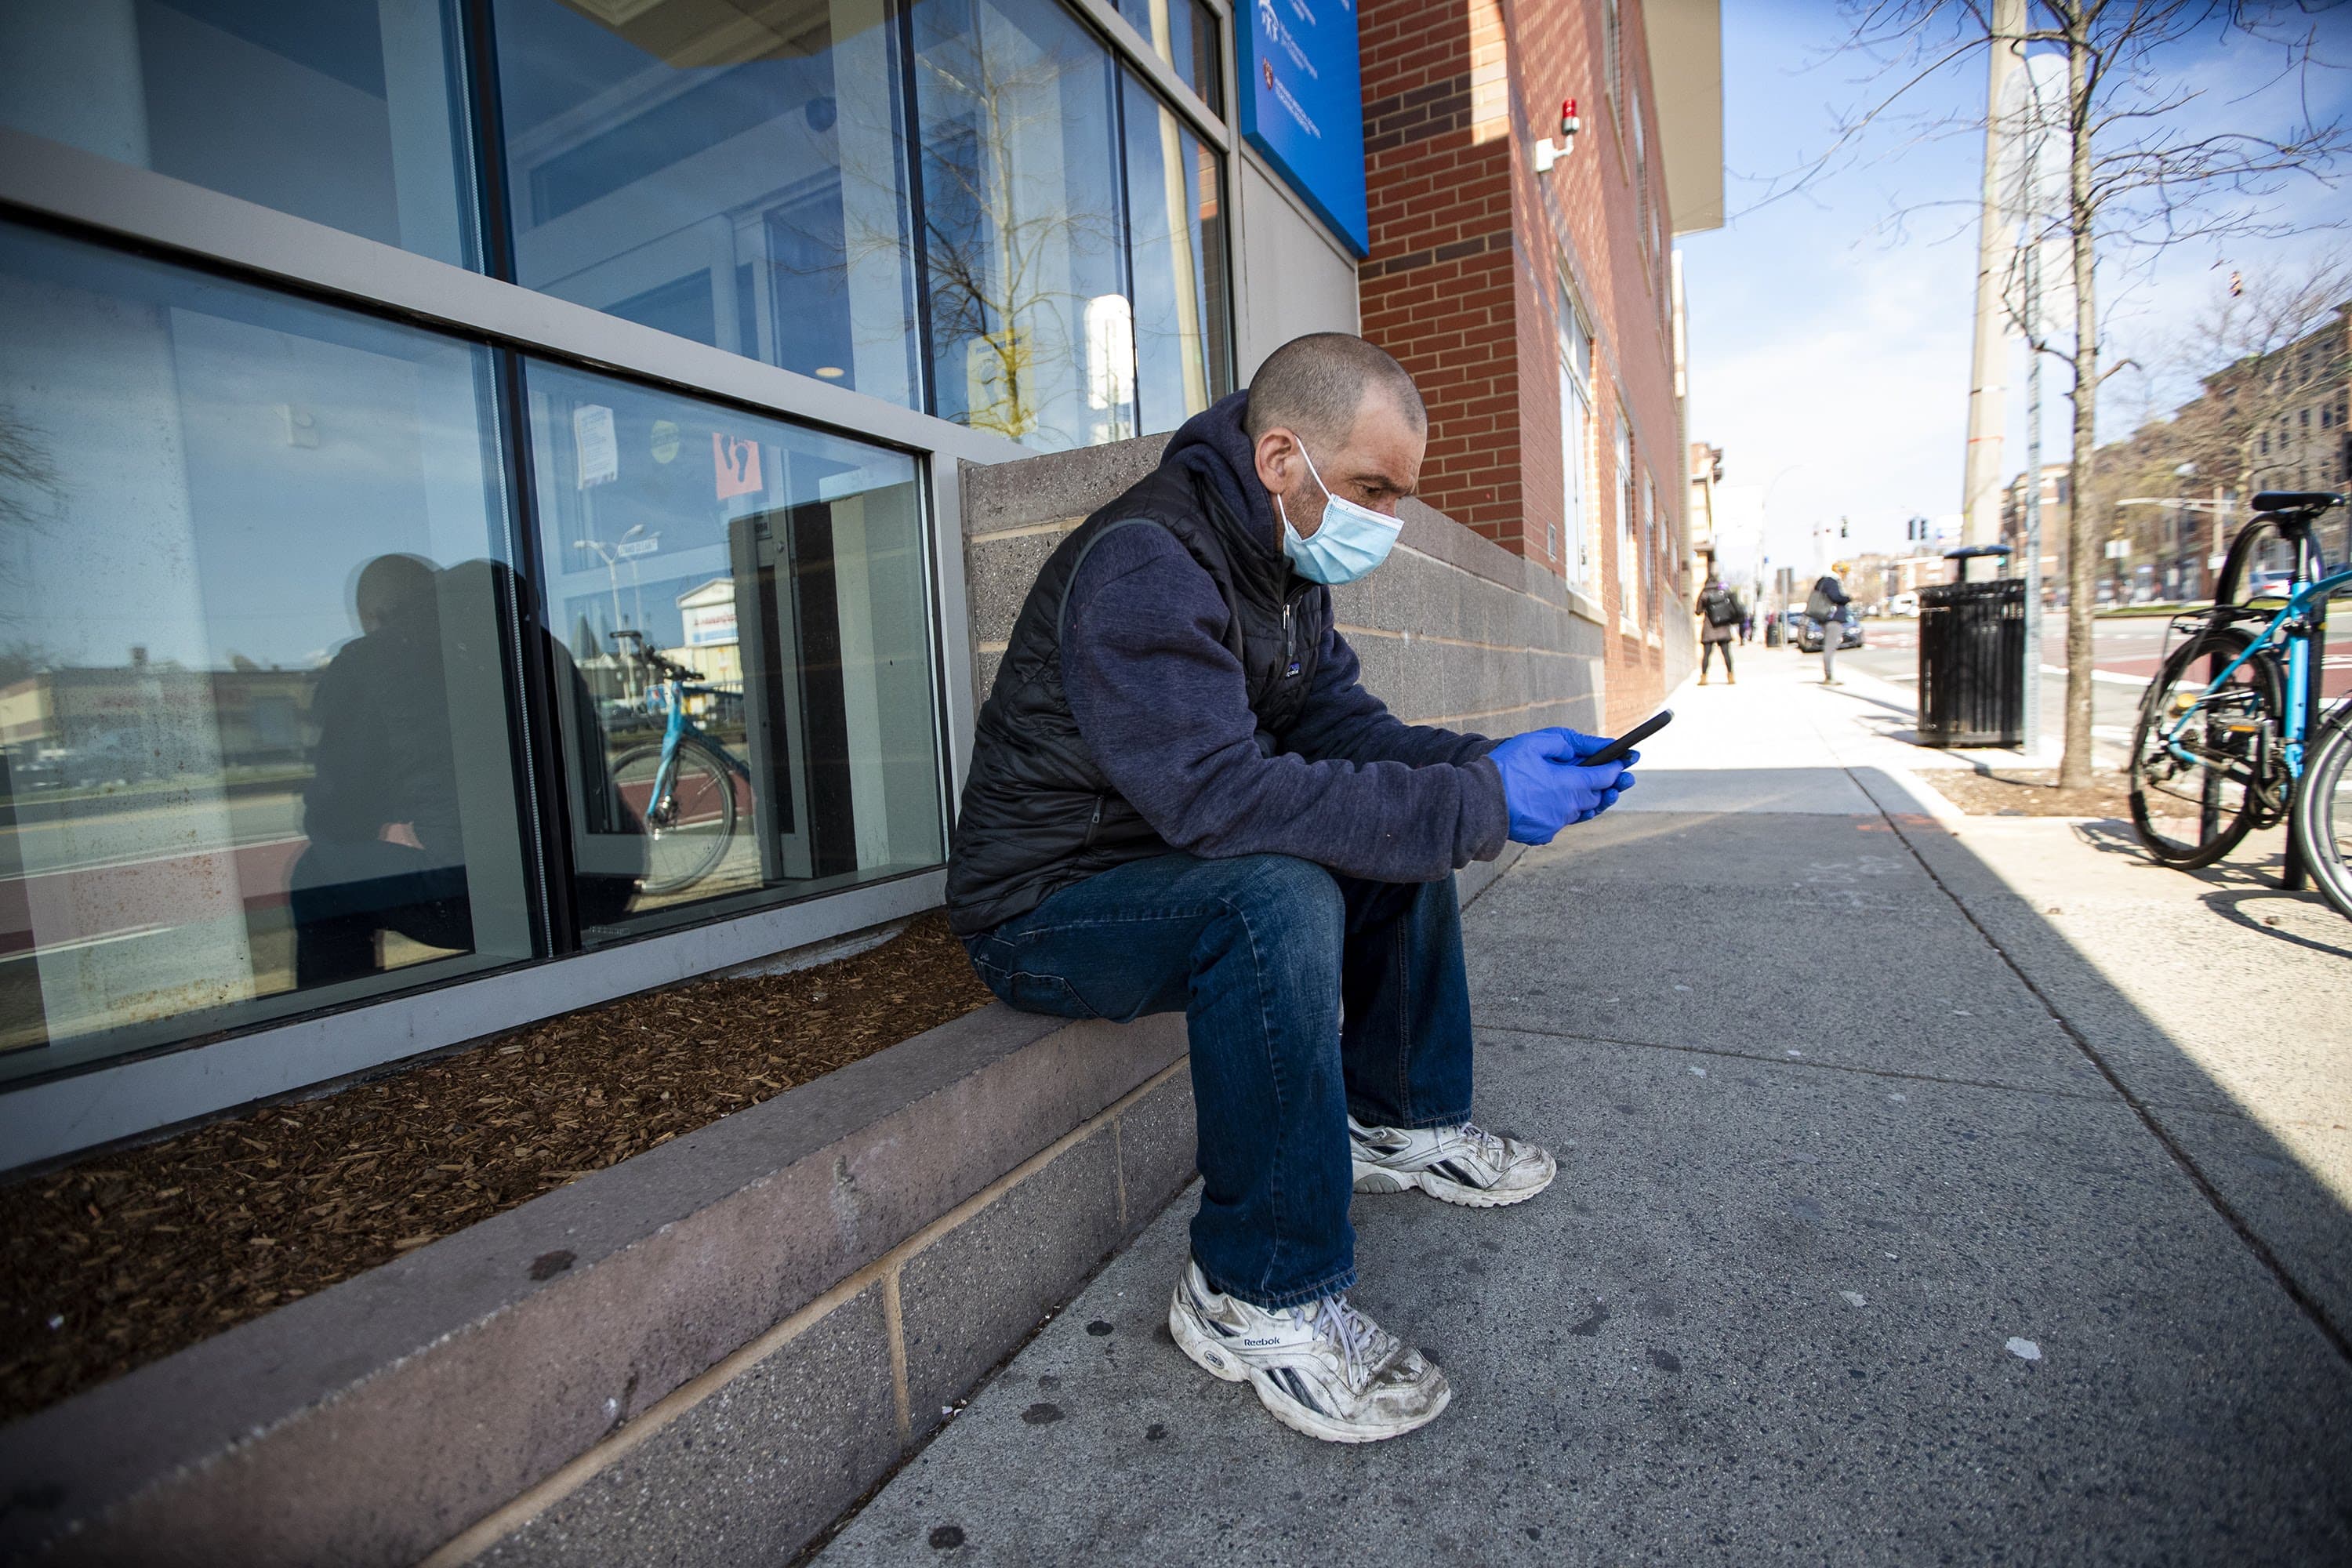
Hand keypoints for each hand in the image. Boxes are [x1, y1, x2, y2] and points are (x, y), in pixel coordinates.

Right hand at [1487, 729, 1635, 844]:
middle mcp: (1567, 807)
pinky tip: (1556, 803)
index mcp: (1569, 784)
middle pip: (1596, 797)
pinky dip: (1562, 812)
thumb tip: (1599, 746)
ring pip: (1580, 811)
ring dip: (1587, 800)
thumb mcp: (1536, 743)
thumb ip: (1571, 743)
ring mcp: (1555, 823)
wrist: (1477, 801)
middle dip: (1609, 786)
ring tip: (1592, 791)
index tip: (1625, 762)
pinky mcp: (1543, 834)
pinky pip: (1560, 822)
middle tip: (1623, 779)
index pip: (1604, 777)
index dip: (1616, 768)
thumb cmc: (1505, 767)